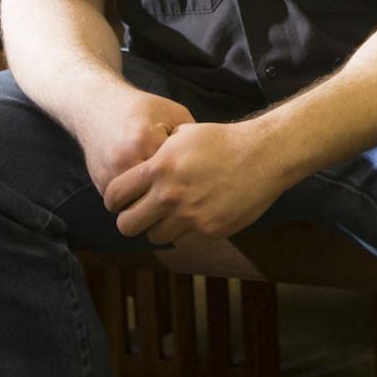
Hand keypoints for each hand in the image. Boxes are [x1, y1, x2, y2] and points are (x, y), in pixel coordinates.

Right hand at [75, 90, 194, 198]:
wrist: (96, 106)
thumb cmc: (141, 109)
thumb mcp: (172, 114)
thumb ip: (191, 139)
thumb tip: (212, 167)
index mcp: (144, 141)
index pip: (175, 173)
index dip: (192, 177)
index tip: (202, 177)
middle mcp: (123, 161)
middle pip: (156, 196)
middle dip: (174, 198)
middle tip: (188, 194)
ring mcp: (108, 175)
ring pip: (139, 204)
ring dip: (154, 203)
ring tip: (171, 194)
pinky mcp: (99, 184)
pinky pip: (125, 203)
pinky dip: (139, 200)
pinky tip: (151, 190)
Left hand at [104, 119, 282, 244]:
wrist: (262, 155)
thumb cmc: (222, 141)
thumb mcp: (183, 135)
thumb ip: (158, 154)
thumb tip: (138, 166)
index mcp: (159, 168)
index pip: (115, 195)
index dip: (114, 200)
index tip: (121, 201)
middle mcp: (169, 195)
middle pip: (127, 225)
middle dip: (130, 220)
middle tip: (140, 214)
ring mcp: (189, 216)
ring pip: (154, 236)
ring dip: (158, 227)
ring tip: (171, 213)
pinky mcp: (208, 231)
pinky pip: (180, 242)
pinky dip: (182, 233)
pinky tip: (192, 217)